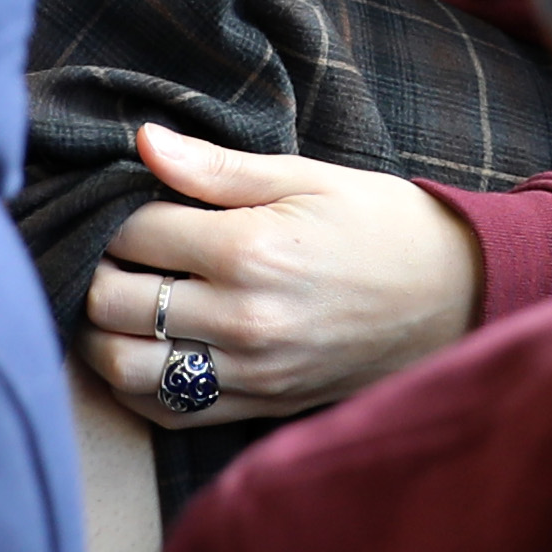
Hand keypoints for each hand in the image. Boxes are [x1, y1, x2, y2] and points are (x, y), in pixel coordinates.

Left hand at [77, 125, 480, 427]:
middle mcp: (242, 318)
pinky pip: (167, 410)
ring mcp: (249, 371)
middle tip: (114, 253)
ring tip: (117, 303)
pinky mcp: (259, 405)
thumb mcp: (304, 177)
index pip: (133, 233)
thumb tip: (144, 141)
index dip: (117, 215)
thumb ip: (216, 168)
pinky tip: (145, 350)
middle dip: (96, 271)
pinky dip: (135, 384)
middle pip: (113, 302)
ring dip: (102, 334)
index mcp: (249, 249)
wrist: (455, 295)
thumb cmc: (380, 224)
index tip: (129, 207)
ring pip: (124, 366)